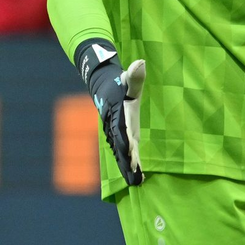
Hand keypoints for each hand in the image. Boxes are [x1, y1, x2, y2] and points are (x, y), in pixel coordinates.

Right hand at [92, 59, 145, 184]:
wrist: (104, 88)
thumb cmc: (120, 83)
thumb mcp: (128, 78)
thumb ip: (135, 75)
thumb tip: (140, 64)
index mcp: (118, 114)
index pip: (121, 129)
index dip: (125, 141)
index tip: (131, 153)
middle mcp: (115, 126)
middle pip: (120, 146)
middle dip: (126, 161)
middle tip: (134, 176)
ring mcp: (117, 133)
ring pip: (121, 153)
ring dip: (127, 167)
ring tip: (135, 182)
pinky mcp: (120, 137)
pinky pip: (122, 153)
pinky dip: (127, 165)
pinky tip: (135, 177)